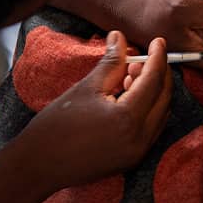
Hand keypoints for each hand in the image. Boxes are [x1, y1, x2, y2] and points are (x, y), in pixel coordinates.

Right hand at [15, 32, 170, 190]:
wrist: (38, 165)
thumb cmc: (57, 125)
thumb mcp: (87, 87)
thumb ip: (111, 62)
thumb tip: (120, 37)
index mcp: (128, 118)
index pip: (154, 80)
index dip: (158, 57)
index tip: (158, 41)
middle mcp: (140, 138)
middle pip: (163, 97)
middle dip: (158, 73)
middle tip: (144, 57)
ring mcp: (138, 152)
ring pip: (160, 113)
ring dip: (154, 91)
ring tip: (132, 74)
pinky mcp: (132, 159)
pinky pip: (151, 128)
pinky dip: (148, 109)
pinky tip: (130, 95)